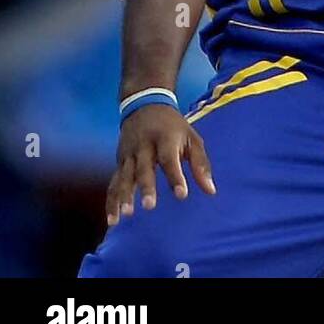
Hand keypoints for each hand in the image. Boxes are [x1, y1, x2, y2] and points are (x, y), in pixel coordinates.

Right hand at [106, 105, 215, 225]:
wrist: (144, 103)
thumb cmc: (173, 127)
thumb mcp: (191, 138)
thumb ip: (201, 164)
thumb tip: (211, 191)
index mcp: (165, 138)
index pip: (169, 158)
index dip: (175, 176)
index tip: (181, 195)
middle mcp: (144, 146)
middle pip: (144, 167)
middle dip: (146, 186)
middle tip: (149, 206)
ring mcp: (129, 154)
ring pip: (125, 176)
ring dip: (124, 195)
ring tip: (126, 215)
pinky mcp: (120, 162)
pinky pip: (114, 183)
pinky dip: (112, 201)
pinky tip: (113, 220)